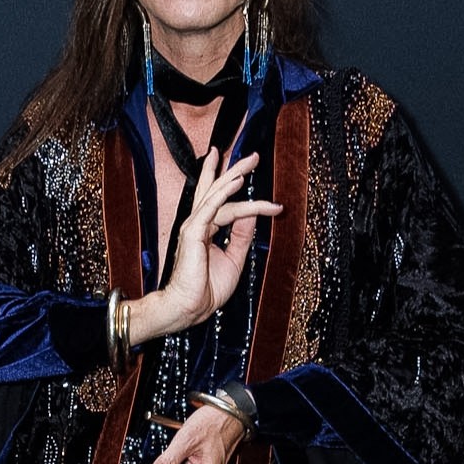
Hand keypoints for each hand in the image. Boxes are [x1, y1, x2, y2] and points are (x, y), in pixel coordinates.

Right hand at [131, 149, 281, 341]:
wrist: (190, 306)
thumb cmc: (207, 288)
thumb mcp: (234, 258)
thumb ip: (242, 235)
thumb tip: (254, 215)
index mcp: (206, 229)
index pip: (226, 205)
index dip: (249, 201)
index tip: (274, 204)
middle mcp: (198, 222)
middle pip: (217, 189)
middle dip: (234, 170)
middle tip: (251, 156)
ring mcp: (194, 225)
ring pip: (217, 194)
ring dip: (233, 176)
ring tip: (249, 163)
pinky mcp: (193, 231)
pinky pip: (211, 207)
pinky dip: (225, 193)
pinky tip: (238, 182)